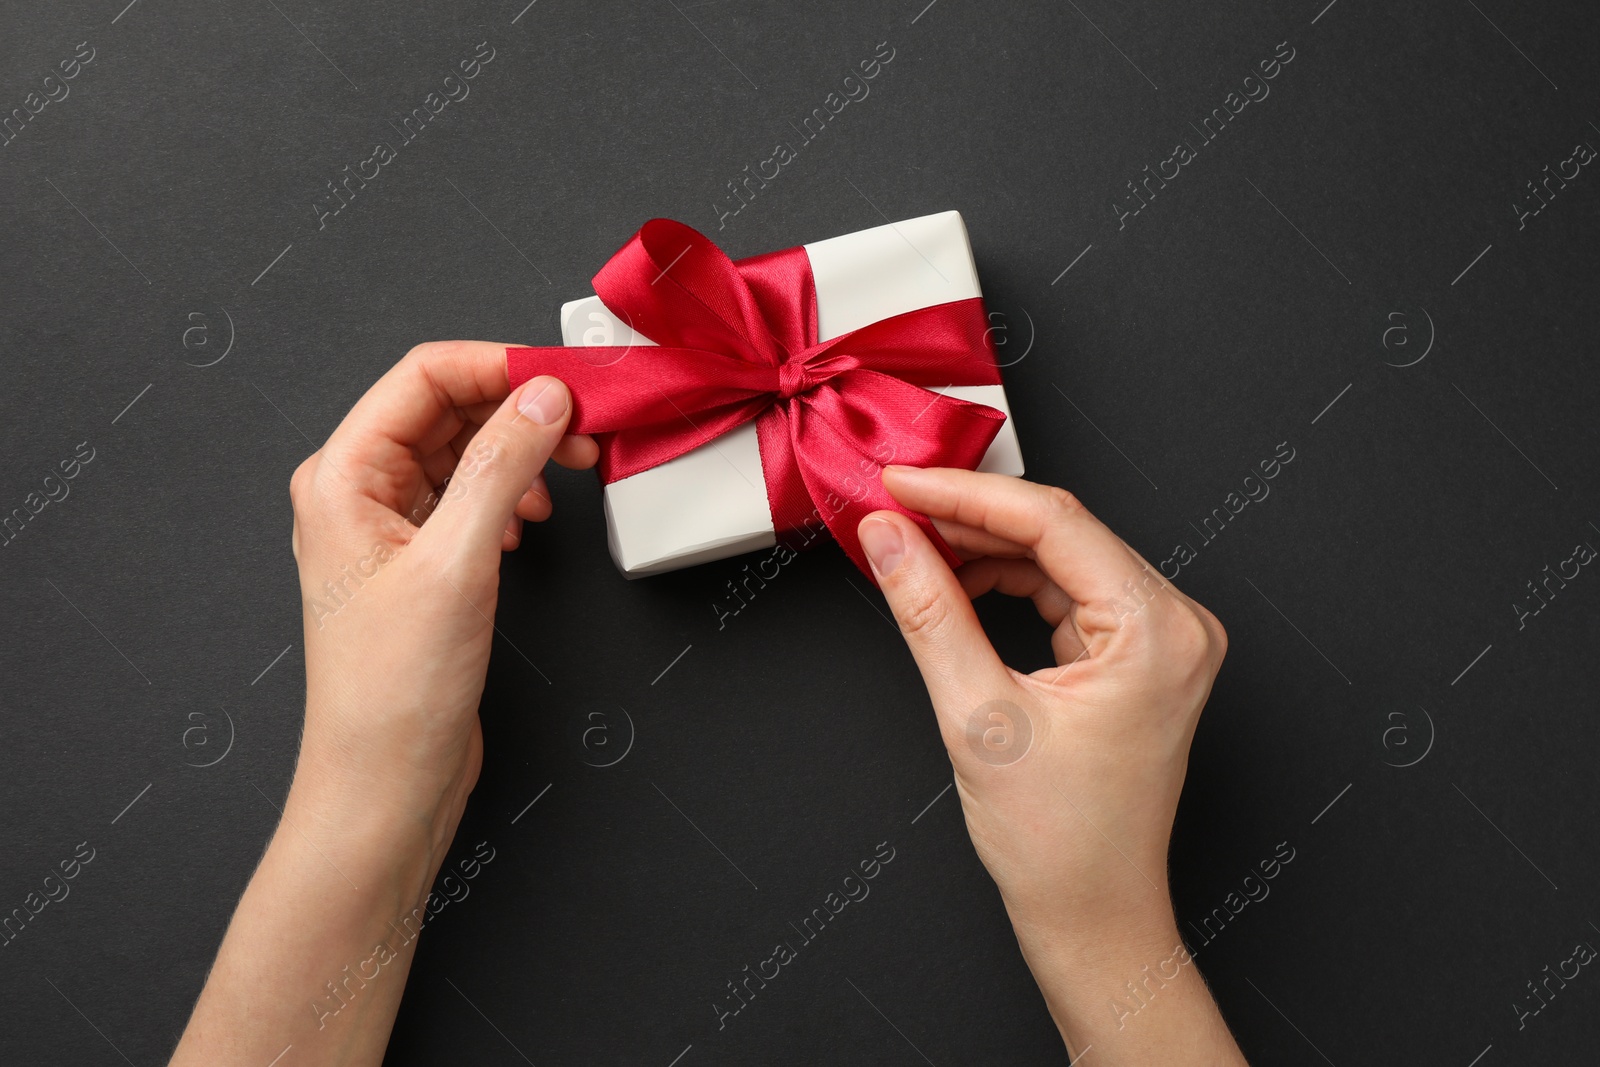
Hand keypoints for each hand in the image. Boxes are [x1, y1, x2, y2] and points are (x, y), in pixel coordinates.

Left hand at [172, 342, 595, 1066]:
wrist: (384, 784)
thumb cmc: (394, 692)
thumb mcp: (457, 564)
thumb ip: (504, 468)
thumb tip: (544, 396)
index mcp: (342, 475)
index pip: (425, 376)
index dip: (501, 365)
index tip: (570, 378)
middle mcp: (357, 491)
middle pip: (447, 408)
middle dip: (520, 409)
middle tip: (587, 428)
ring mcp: (387, 528)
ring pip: (464, 452)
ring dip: (520, 454)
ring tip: (568, 476)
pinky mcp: (419, 563)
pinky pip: (469, 498)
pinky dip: (509, 496)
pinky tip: (531, 526)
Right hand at [857, 466, 1244, 1063]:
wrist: (1094, 915)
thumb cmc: (1060, 844)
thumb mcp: (978, 716)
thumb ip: (929, 611)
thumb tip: (889, 538)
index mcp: (1157, 632)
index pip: (1052, 522)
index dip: (963, 494)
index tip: (900, 483)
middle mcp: (1175, 624)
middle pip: (1060, 531)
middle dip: (970, 517)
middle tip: (893, 510)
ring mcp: (1163, 639)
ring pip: (1061, 557)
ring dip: (986, 548)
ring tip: (915, 547)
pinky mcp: (1140, 654)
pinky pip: (1067, 591)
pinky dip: (1009, 582)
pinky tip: (958, 582)